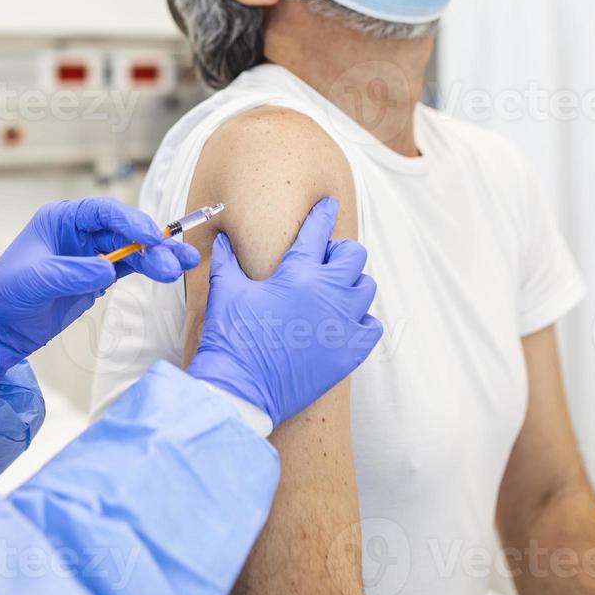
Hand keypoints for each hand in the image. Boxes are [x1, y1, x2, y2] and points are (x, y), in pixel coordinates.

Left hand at [0, 197, 199, 380]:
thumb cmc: (4, 296)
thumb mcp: (36, 281)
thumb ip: (74, 272)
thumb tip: (109, 269)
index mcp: (60, 219)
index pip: (102, 212)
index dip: (130, 221)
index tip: (152, 238)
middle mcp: (78, 232)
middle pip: (123, 230)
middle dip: (151, 244)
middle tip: (175, 260)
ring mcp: (89, 255)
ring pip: (130, 250)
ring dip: (156, 258)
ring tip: (182, 267)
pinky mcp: (95, 278)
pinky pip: (127, 268)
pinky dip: (147, 269)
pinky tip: (168, 272)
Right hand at [186, 198, 380, 427]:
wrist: (241, 388)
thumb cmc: (231, 338)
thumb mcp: (226, 292)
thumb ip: (227, 260)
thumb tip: (223, 240)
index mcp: (298, 274)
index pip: (317, 230)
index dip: (322, 213)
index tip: (328, 205)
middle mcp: (328, 293)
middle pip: (353, 255)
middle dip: (339, 253)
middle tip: (322, 263)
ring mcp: (343, 324)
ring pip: (366, 288)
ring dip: (351, 286)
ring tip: (332, 294)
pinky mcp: (350, 352)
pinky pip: (371, 325)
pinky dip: (360, 321)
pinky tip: (341, 324)